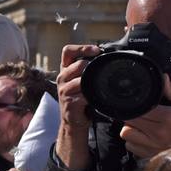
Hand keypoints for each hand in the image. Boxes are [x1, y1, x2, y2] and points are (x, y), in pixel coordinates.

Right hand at [54, 43, 102, 170]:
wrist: (74, 122)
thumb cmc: (80, 100)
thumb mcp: (81, 82)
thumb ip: (88, 70)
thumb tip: (108, 57)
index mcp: (66, 71)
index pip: (67, 51)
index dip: (82, 48)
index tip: (96, 50)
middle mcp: (62, 79)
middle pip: (75, 65)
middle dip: (88, 66)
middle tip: (99, 70)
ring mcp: (64, 92)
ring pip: (79, 81)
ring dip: (90, 82)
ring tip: (96, 86)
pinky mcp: (69, 104)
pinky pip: (82, 96)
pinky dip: (90, 97)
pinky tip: (93, 99)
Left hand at [119, 78, 170, 159]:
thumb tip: (163, 80)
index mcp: (168, 118)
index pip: (139, 109)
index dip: (134, 105)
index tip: (136, 103)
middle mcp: (158, 133)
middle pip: (130, 121)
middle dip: (132, 115)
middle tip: (139, 114)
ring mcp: (153, 145)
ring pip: (127, 134)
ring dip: (130, 128)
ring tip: (140, 126)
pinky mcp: (150, 155)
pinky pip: (131, 146)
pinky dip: (133, 141)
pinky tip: (142, 137)